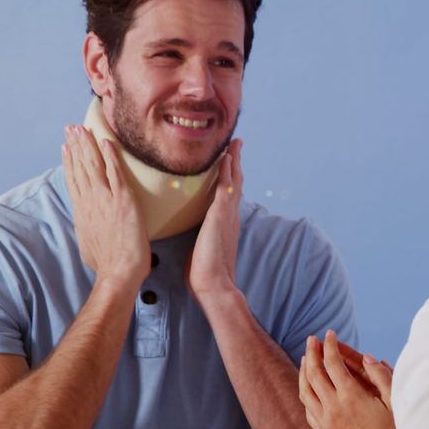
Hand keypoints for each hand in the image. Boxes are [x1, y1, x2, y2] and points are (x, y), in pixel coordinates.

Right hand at [62, 125, 149, 287]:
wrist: (118, 272)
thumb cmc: (107, 265)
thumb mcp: (89, 244)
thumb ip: (88, 230)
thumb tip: (89, 228)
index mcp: (82, 212)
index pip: (73, 180)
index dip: (69, 162)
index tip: (65, 147)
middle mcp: (90, 202)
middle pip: (80, 167)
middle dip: (75, 145)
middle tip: (71, 128)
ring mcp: (106, 199)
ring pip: (94, 166)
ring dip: (88, 144)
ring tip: (82, 128)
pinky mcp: (123, 200)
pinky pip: (116, 172)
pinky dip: (111, 156)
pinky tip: (107, 141)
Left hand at [185, 139, 243, 296]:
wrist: (215, 285)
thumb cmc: (205, 273)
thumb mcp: (202, 249)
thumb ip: (201, 237)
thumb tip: (192, 236)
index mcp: (225, 223)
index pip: (229, 194)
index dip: (230, 176)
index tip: (229, 161)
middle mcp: (230, 215)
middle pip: (236, 182)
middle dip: (236, 162)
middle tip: (236, 144)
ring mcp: (228, 214)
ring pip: (233, 180)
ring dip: (234, 160)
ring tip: (234, 143)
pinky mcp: (221, 215)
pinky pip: (225, 187)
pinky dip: (227, 171)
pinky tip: (225, 157)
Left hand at [299, 330, 394, 428]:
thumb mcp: (393, 402)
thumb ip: (381, 376)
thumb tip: (367, 357)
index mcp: (351, 396)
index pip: (332, 362)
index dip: (330, 345)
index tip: (330, 333)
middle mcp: (333, 408)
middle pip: (314, 373)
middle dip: (312, 352)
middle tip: (312, 339)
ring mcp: (326, 423)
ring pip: (305, 392)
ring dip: (304, 372)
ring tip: (306, 359)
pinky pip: (308, 411)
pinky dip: (306, 394)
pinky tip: (309, 388)